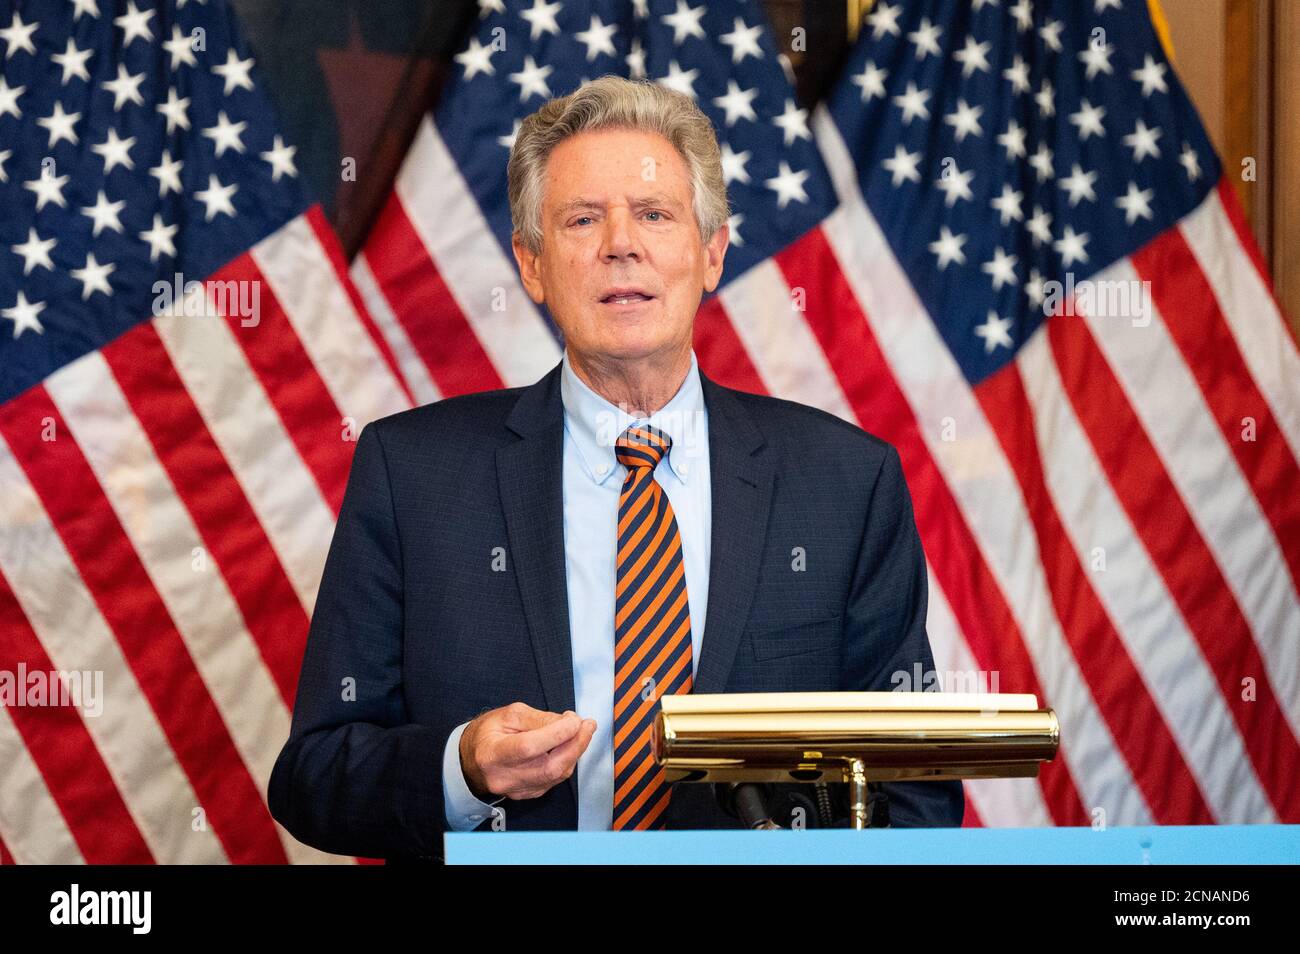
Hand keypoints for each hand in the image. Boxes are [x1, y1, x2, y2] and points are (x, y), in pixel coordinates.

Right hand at [459, 702, 597, 801]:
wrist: (472, 760)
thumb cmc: (489, 734)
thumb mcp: (508, 715)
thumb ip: (539, 718)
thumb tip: (568, 723)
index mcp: (493, 753)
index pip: (529, 746)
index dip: (558, 733)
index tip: (575, 720)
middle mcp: (504, 777)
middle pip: (550, 767)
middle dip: (576, 744)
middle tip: (587, 725)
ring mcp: (516, 790)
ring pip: (557, 775)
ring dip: (574, 752)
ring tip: (579, 731)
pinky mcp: (527, 794)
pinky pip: (555, 780)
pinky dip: (566, 762)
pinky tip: (567, 747)